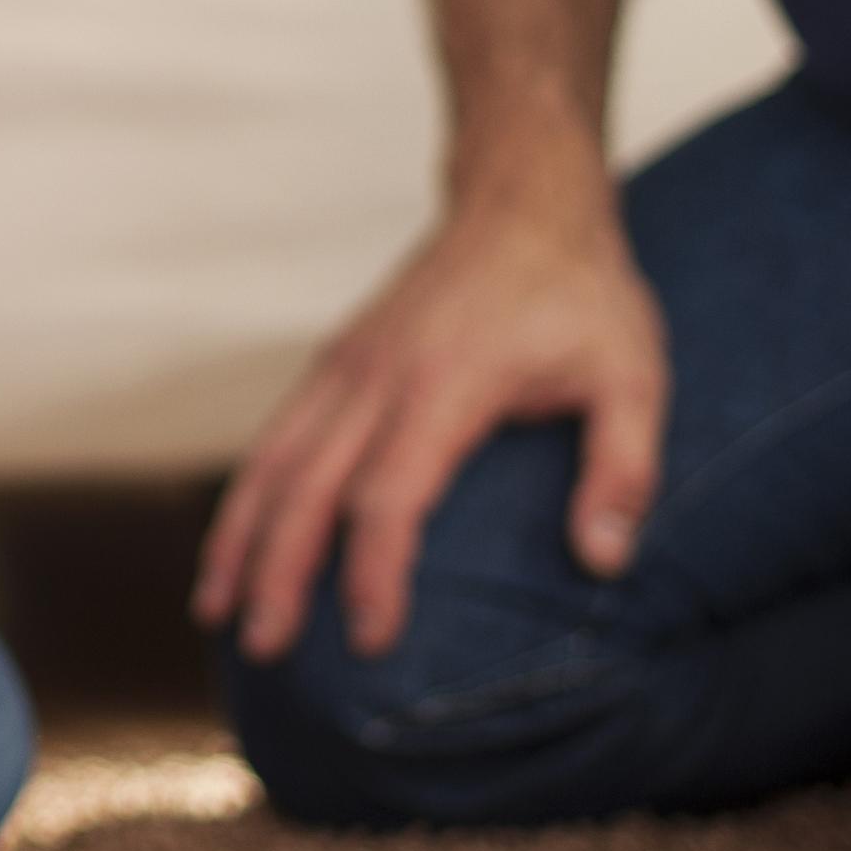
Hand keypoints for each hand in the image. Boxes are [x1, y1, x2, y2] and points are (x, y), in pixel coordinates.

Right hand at [196, 159, 667, 663]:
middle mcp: (378, 375)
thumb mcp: (633, 374)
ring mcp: (347, 364)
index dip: (374, 571)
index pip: (389, 493)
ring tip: (216, 611)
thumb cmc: (582, 294)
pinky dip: (247, 494)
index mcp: (446, 382)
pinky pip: (276, 435)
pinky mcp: (337, 362)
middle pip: (306, 485)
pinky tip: (237, 544)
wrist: (523, 201)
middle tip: (263, 649)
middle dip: (279, 571)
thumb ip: (623, 469)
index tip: (370, 638)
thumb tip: (603, 563)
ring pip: (272, 458)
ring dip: (239, 536)